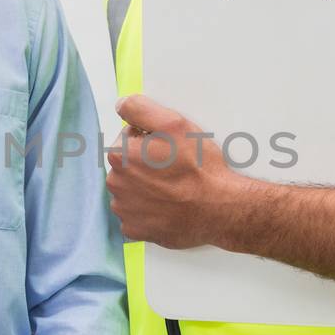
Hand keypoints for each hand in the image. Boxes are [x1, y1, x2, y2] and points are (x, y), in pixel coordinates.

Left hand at [106, 94, 241, 248]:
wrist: (219, 208)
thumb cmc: (199, 167)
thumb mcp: (174, 124)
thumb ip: (140, 108)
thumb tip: (121, 105)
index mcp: (120, 155)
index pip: (128, 137)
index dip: (151, 139)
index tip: (170, 149)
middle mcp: (115, 184)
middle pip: (129, 164)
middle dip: (147, 164)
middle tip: (174, 168)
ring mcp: (124, 210)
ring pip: (131, 190)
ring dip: (147, 188)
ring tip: (173, 188)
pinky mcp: (135, 229)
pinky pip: (136, 215)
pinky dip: (149, 211)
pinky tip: (168, 207)